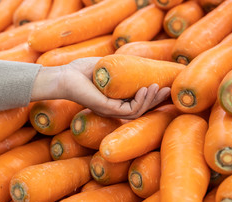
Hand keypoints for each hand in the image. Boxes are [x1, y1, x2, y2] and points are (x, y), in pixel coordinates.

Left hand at [32, 57, 170, 118]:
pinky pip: (127, 110)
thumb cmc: (81, 71)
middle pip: (140, 110)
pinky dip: (138, 102)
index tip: (164, 86)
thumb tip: (136, 60)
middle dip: (155, 101)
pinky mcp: (105, 108)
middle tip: (167, 90)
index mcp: (114, 101)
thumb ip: (120, 68)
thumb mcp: (106, 68)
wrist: (64, 75)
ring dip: (149, 101)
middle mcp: (113, 109)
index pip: (137, 104)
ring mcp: (109, 110)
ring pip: (136, 112)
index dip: (152, 98)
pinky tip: (143, 90)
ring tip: (156, 88)